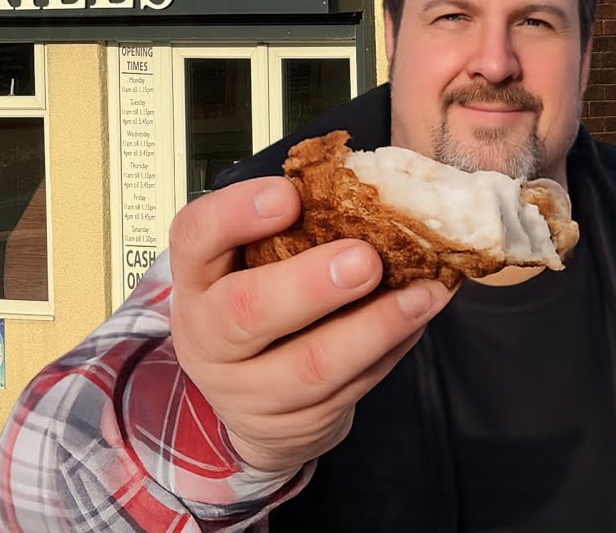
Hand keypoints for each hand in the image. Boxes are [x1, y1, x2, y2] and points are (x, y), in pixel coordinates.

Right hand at [168, 177, 453, 472]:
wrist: (248, 402)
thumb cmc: (253, 308)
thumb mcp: (248, 266)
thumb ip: (287, 232)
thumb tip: (360, 193)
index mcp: (195, 278)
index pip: (195, 236)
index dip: (237, 213)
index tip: (289, 195)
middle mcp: (208, 335)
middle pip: (245, 312)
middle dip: (309, 284)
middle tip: (364, 259)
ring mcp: (247, 388)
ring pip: (310, 365)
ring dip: (374, 327)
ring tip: (420, 296)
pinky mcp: (293, 423)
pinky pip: (349, 388)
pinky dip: (390, 351)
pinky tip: (416, 320)